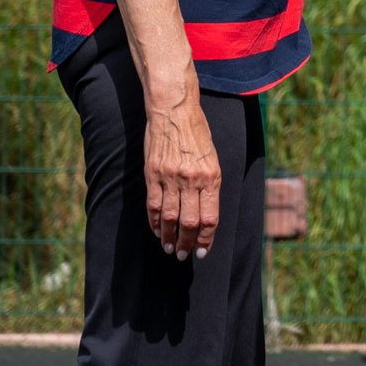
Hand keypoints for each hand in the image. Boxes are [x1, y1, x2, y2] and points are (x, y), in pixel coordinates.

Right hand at [143, 90, 221, 258]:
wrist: (174, 110)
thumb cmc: (197, 133)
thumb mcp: (213, 157)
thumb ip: (209, 183)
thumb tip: (206, 211)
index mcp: (212, 176)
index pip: (210, 217)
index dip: (206, 238)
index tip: (203, 251)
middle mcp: (192, 179)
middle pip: (190, 221)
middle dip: (188, 243)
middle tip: (184, 255)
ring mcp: (171, 177)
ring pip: (170, 217)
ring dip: (169, 237)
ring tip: (170, 248)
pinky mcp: (153, 174)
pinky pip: (153, 205)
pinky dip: (154, 222)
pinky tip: (157, 231)